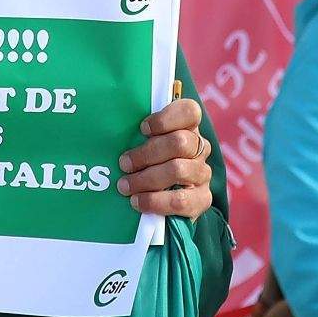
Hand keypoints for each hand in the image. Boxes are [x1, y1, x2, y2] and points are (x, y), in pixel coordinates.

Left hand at [118, 97, 213, 218]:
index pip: (189, 112)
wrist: (163, 204)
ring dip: (146, 179)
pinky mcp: (202, 199)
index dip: (165, 119)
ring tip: (125, 186)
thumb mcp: (143, 146)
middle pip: (180, 142)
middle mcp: (200, 148)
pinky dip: (154, 201)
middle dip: (147, 154)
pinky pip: (180, 200)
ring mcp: (203, 173)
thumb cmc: (146, 166)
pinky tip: (137, 201)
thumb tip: (114, 129)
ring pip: (178, 170)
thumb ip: (138, 137)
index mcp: (188, 128)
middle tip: (124, 164)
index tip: (142, 129)